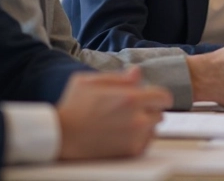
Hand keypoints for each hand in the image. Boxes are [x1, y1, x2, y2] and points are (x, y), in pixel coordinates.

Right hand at [56, 67, 171, 159]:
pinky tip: (123, 134)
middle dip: (148, 110)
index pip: (163, 97)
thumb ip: (118, 76)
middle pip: (159, 113)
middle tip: (131, 111)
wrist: (60, 136)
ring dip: (145, 124)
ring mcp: (135, 137)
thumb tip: (138, 72)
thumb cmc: (73, 106)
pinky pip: (146, 142)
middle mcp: (137, 119)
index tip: (152, 98)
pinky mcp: (131, 151)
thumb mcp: (90, 81)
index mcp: (130, 98)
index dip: (158, 97)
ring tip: (124, 123)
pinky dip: (139, 138)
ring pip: (153, 128)